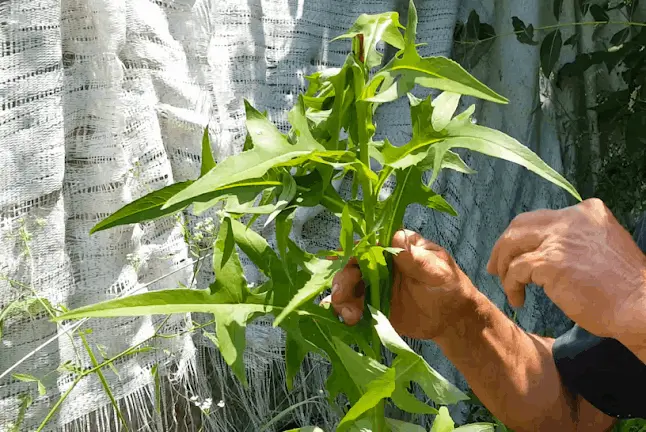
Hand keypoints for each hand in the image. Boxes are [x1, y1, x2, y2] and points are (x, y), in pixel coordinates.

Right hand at [323, 229, 476, 339]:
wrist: (452, 319)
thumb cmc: (449, 286)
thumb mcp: (436, 270)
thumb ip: (415, 257)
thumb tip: (396, 237)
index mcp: (394, 247)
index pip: (368, 244)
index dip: (352, 251)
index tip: (342, 262)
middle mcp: (379, 264)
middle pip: (352, 266)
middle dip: (343, 280)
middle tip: (341, 297)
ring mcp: (374, 285)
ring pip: (348, 287)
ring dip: (342, 299)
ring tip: (350, 316)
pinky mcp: (372, 306)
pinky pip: (353, 306)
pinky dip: (344, 312)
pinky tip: (345, 320)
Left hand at [487, 198, 645, 342]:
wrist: (641, 306)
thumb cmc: (623, 286)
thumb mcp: (601, 247)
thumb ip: (574, 240)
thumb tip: (540, 247)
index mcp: (587, 212)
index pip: (541, 218)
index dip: (522, 236)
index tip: (514, 253)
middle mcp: (572, 219)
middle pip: (520, 225)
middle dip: (502, 247)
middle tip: (494, 267)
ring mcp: (560, 239)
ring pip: (512, 245)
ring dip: (504, 268)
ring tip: (507, 286)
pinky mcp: (550, 262)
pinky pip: (516, 271)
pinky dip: (511, 285)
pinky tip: (518, 299)